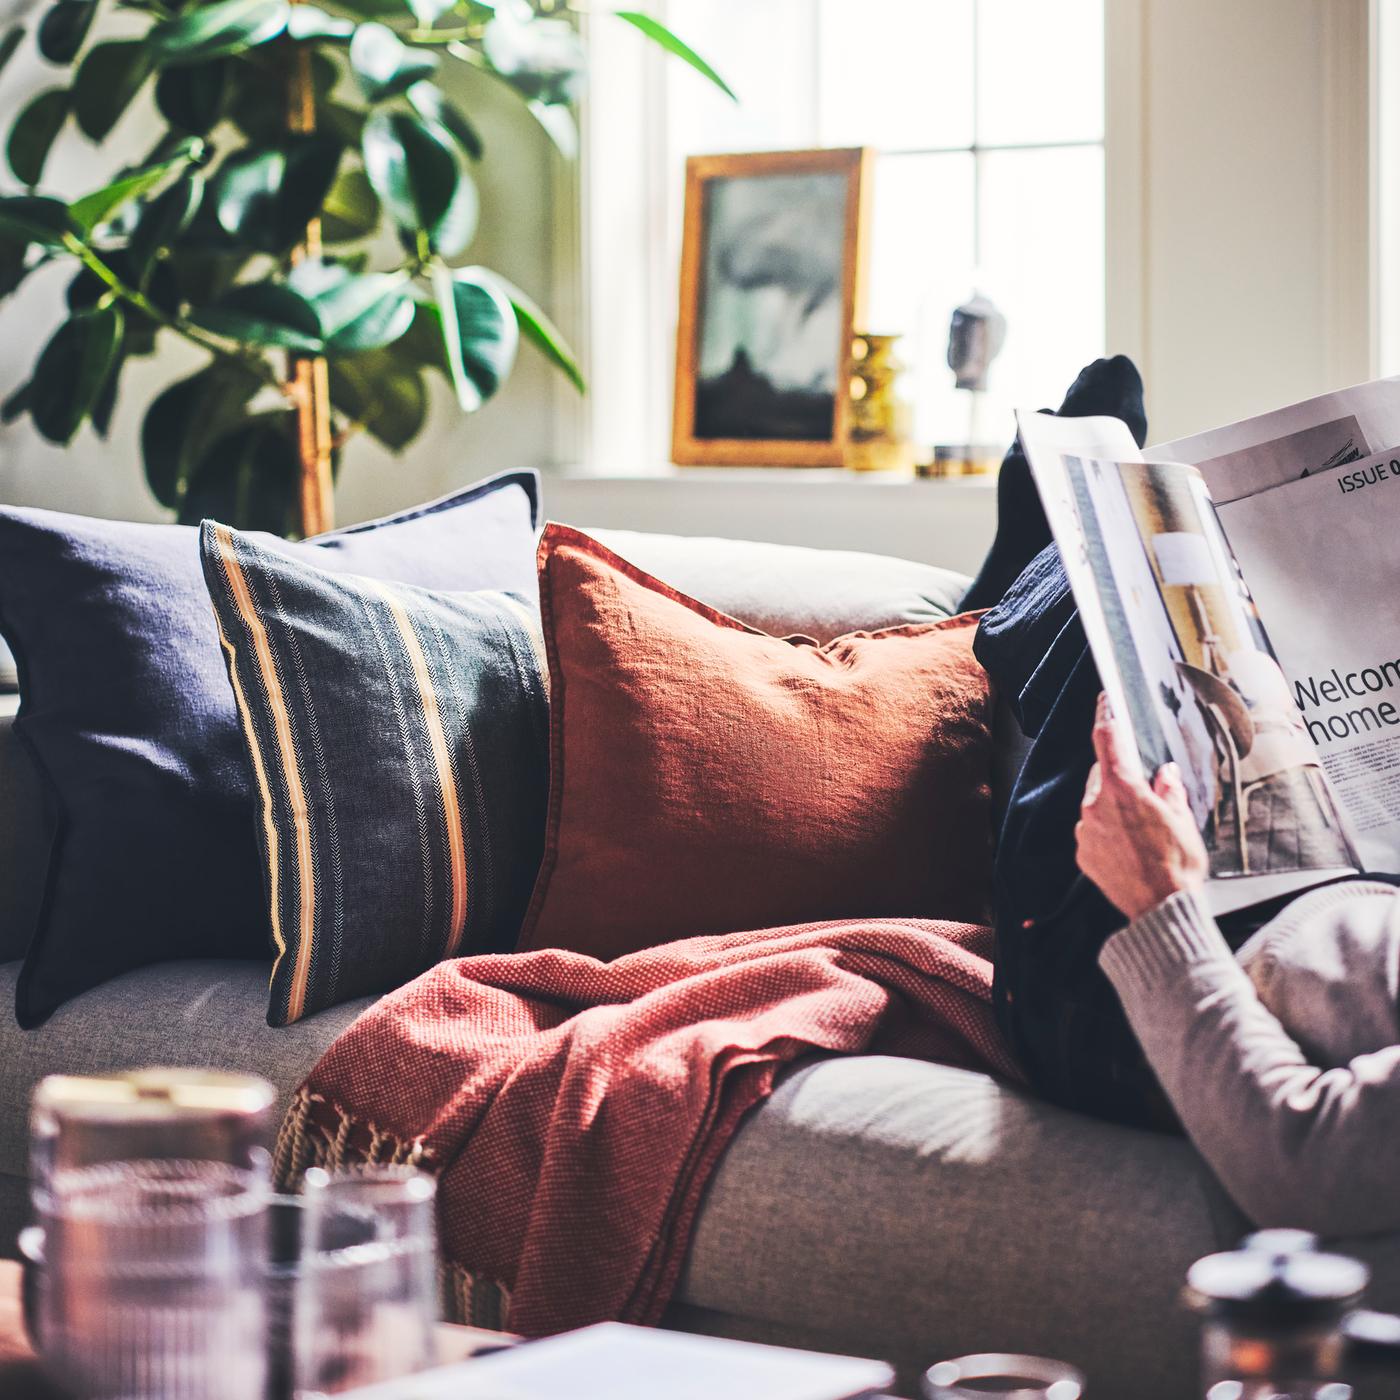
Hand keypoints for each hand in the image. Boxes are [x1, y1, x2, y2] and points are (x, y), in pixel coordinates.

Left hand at [1075, 694, 1209, 919]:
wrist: (1160, 909)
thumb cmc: (1177, 865)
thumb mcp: (1183, 821)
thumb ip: (1170, 791)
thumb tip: (1165, 773)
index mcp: (1122, 788)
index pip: (1108, 738)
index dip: (1106, 715)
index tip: (1105, 700)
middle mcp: (1096, 805)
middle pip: (1104, 774)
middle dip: (1122, 778)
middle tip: (1146, 795)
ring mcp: (1086, 830)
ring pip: (1097, 803)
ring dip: (1115, 807)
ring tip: (1142, 831)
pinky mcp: (1082, 852)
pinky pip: (1093, 830)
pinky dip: (1107, 831)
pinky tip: (1130, 847)